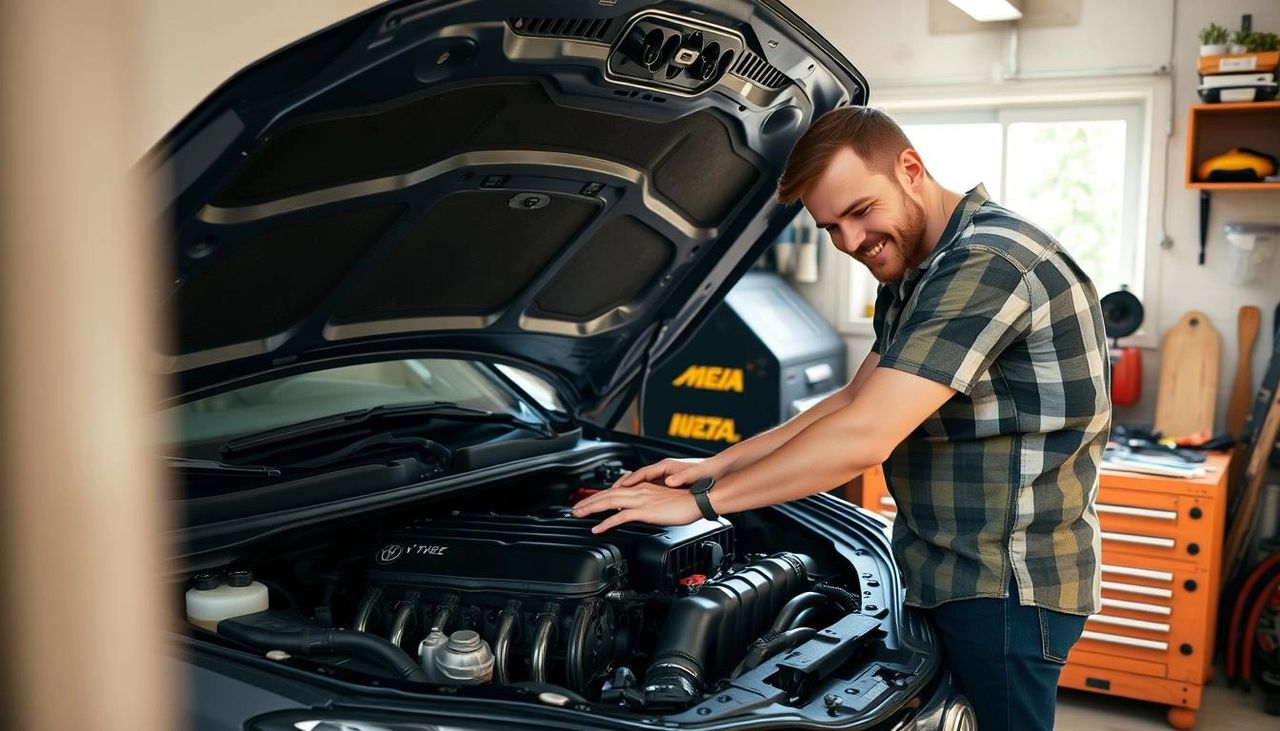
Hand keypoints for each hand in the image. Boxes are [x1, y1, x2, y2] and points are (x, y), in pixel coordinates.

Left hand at [572, 481, 701, 532]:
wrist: (699, 499)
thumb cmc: (687, 501)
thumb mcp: (664, 501)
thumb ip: (651, 503)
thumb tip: (643, 510)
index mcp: (644, 487)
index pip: (616, 489)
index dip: (601, 495)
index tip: (590, 501)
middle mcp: (639, 490)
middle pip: (607, 493)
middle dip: (589, 500)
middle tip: (575, 508)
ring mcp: (641, 500)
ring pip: (609, 502)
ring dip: (591, 508)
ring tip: (578, 514)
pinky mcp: (645, 510)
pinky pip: (620, 516)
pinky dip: (606, 522)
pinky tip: (597, 528)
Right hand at [611, 456, 723, 489]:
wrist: (719, 470)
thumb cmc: (707, 469)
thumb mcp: (695, 473)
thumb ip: (681, 477)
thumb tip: (668, 482)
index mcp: (667, 466)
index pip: (642, 473)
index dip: (629, 481)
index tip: (618, 488)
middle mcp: (663, 470)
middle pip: (636, 478)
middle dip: (622, 486)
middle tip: (609, 494)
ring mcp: (664, 477)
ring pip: (640, 484)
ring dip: (628, 491)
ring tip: (615, 498)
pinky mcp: (668, 484)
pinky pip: (648, 489)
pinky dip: (638, 494)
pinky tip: (634, 502)